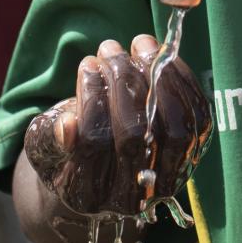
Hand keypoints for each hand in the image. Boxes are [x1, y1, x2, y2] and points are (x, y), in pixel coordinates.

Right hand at [23, 35, 210, 216]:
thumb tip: (68, 125)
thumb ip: (50, 136)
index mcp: (86, 192)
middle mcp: (129, 196)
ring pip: (173, 128)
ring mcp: (165, 179)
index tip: (86, 64)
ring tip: (137, 45)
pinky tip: (162, 57)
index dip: (91, 97)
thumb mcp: (43, 144)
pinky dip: (183, 81)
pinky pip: (198, 119)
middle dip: (123, 82)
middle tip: (110, 48)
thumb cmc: (64, 150)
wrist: (99, 173)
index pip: (93, 142)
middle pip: (135, 136)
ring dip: (157, 78)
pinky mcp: (190, 158)